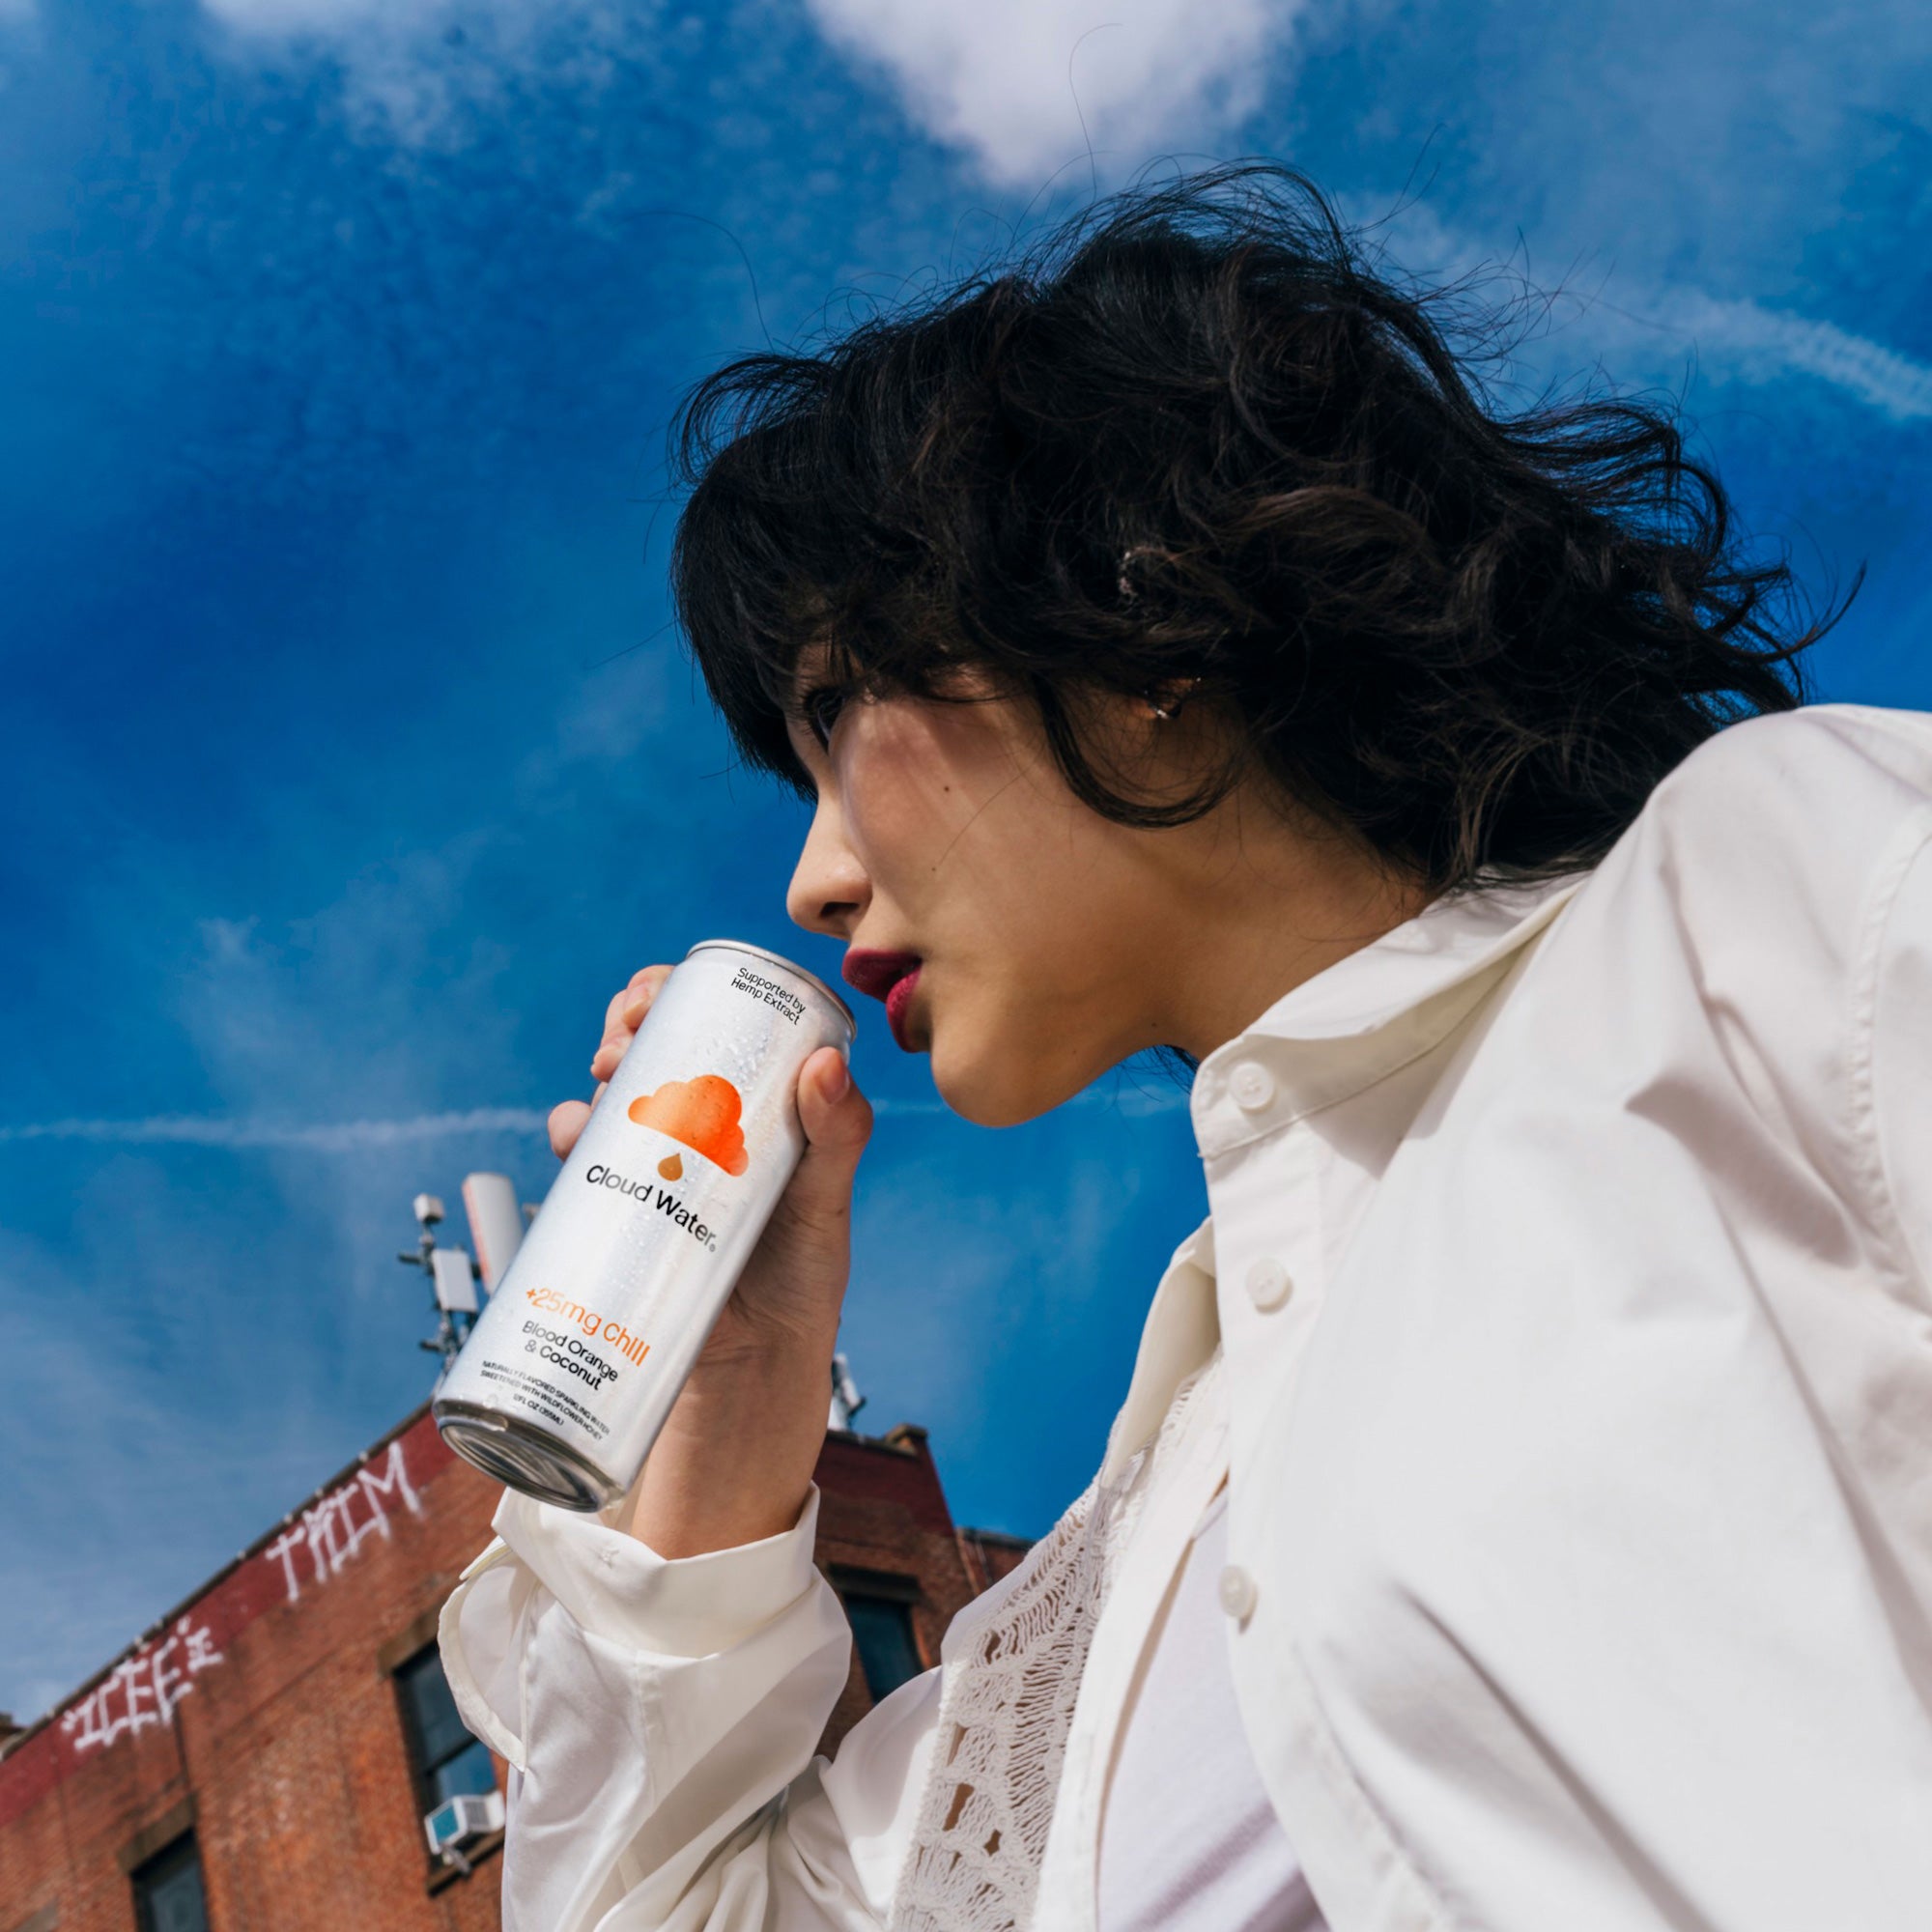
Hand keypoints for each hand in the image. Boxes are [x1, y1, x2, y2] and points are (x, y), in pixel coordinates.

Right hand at [549, 964, 873, 1552]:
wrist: (751, 1375)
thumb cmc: (801, 1284)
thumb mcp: (823, 1207)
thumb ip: (838, 1138)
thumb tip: (828, 1063)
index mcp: (752, 1109)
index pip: (714, 1026)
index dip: (679, 995)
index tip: (662, 994)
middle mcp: (697, 1127)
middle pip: (652, 1049)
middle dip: (628, 1025)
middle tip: (624, 1039)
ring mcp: (653, 1168)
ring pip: (612, 1097)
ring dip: (597, 1076)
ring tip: (604, 1088)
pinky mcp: (618, 1215)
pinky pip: (582, 1164)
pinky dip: (567, 1135)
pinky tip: (570, 1133)